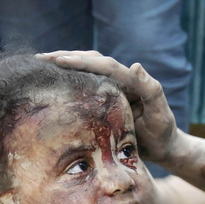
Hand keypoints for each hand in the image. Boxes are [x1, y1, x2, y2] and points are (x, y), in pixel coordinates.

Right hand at [39, 51, 179, 162]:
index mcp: (132, 81)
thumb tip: (136, 65)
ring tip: (41, 63)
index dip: (81, 61)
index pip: (105, 66)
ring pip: (87, 68)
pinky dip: (70, 78)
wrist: (164, 147)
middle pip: (92, 60)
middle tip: (40, 58)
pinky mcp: (107, 98)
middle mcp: (121, 80)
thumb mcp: (160, 114)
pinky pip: (86, 83)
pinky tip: (53, 81)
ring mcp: (113, 88)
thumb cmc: (162, 133)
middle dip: (66, 56)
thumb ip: (152, 91)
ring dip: (65, 63)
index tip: (58, 60)